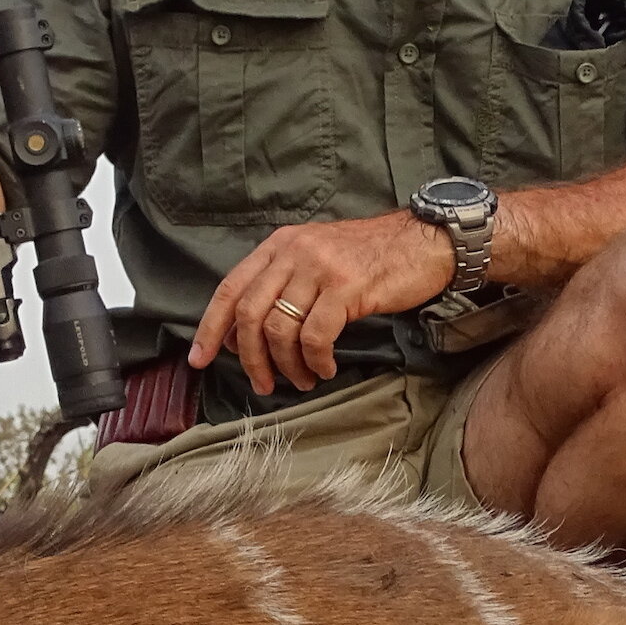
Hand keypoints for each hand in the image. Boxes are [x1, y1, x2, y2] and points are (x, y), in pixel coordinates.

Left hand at [189, 212, 455, 395]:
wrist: (425, 241)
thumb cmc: (372, 257)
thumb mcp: (317, 257)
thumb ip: (283, 284)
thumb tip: (247, 332)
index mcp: (280, 245)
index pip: (230, 288)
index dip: (211, 327)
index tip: (200, 358)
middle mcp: (294, 251)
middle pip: (249, 314)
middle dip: (250, 358)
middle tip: (262, 383)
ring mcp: (320, 268)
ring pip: (280, 329)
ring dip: (286, 365)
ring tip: (302, 379)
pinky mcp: (347, 287)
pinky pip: (315, 336)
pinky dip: (315, 361)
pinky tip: (325, 368)